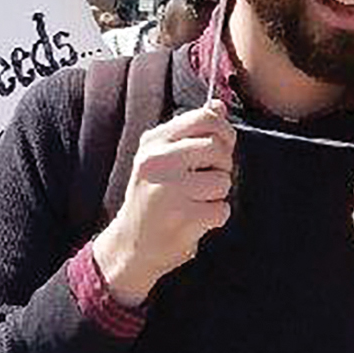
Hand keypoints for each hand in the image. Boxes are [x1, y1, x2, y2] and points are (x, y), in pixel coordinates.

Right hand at [92, 104, 235, 304]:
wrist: (130, 247)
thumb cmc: (151, 200)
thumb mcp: (162, 159)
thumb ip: (190, 133)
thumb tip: (218, 106)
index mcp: (153, 142)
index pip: (204, 118)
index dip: (223, 132)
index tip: (221, 146)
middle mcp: (158, 162)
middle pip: (218, 147)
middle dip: (223, 166)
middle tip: (205, 181)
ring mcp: (170, 190)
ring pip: (223, 180)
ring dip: (218, 195)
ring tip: (194, 202)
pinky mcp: (183, 217)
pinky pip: (222, 209)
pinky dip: (215, 217)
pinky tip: (195, 220)